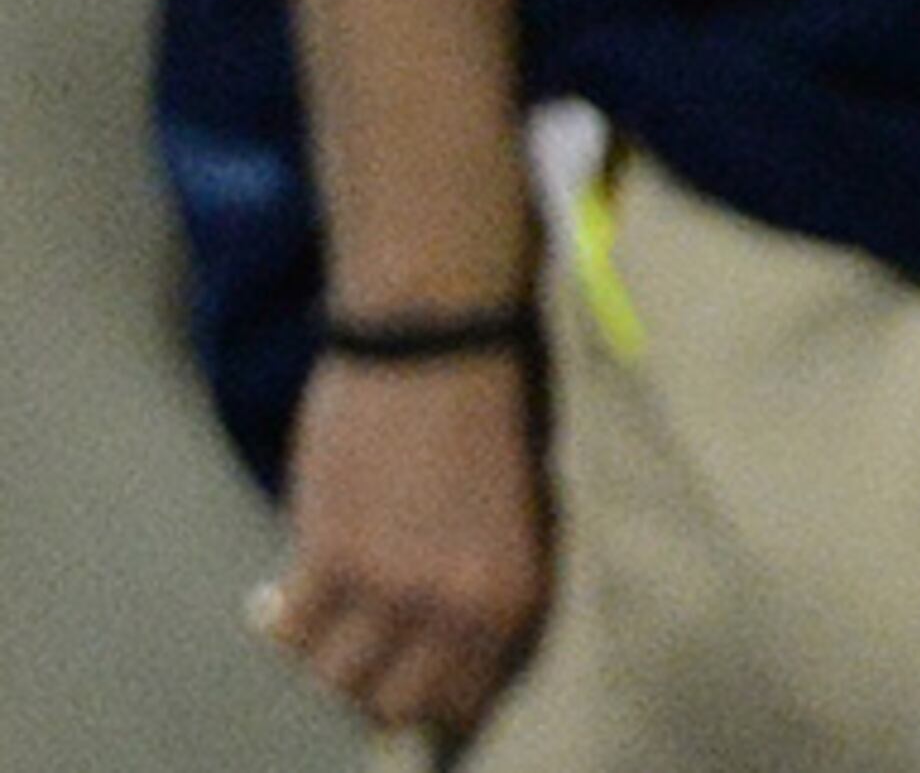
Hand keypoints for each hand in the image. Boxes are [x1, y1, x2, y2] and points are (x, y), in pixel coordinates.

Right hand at [254, 348, 549, 738]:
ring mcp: (389, 586)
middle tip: (356, 656)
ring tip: (321, 623)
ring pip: (334, 678)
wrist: (438, 341)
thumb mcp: (513, 518)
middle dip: (372, 689)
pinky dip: (278, 622)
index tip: (403, 683)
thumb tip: (436, 652)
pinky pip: (288, 633)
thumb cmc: (485, 413)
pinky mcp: (329, 555)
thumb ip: (478, 589)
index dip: (429, 699)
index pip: (464, 700)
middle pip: (394, 705)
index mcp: (513, 595)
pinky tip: (278, 598)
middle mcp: (455, 605)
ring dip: (322, 656)